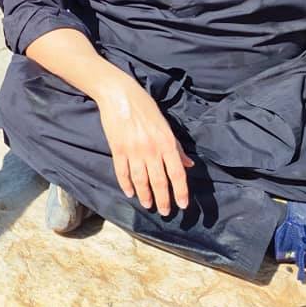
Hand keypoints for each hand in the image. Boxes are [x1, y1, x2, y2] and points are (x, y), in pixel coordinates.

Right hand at [96, 81, 193, 215]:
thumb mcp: (165, 124)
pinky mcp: (118, 149)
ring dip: (145, 195)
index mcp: (166, 142)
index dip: (181, 191)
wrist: (119, 94)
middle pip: (159, 181)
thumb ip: (176, 147)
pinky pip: (122, 172)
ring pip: (141, 180)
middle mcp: (151, 149)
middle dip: (163, 199)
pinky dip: (126, 184)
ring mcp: (133, 150)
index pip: (177, 173)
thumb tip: (188, 164)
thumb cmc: (144, 106)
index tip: (183, 205)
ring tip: (148, 205)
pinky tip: (129, 192)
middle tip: (166, 212)